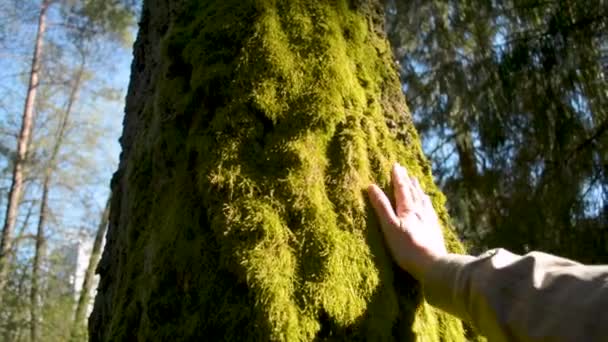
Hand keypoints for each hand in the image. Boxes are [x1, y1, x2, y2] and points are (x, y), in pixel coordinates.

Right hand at [367, 163, 446, 280]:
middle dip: (407, 179)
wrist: (433, 263)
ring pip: (423, 198)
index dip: (398, 177)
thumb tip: (372, 187)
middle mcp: (420, 210)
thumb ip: (381, 206)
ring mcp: (429, 218)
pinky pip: (430, 208)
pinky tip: (427, 202)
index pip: (401, 188)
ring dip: (417, 188)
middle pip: (413, 191)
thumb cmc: (406, 247)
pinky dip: (426, 200)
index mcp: (407, 208)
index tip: (395, 165)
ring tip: (415, 181)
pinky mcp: (435, 228)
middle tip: (404, 169)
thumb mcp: (389, 227)